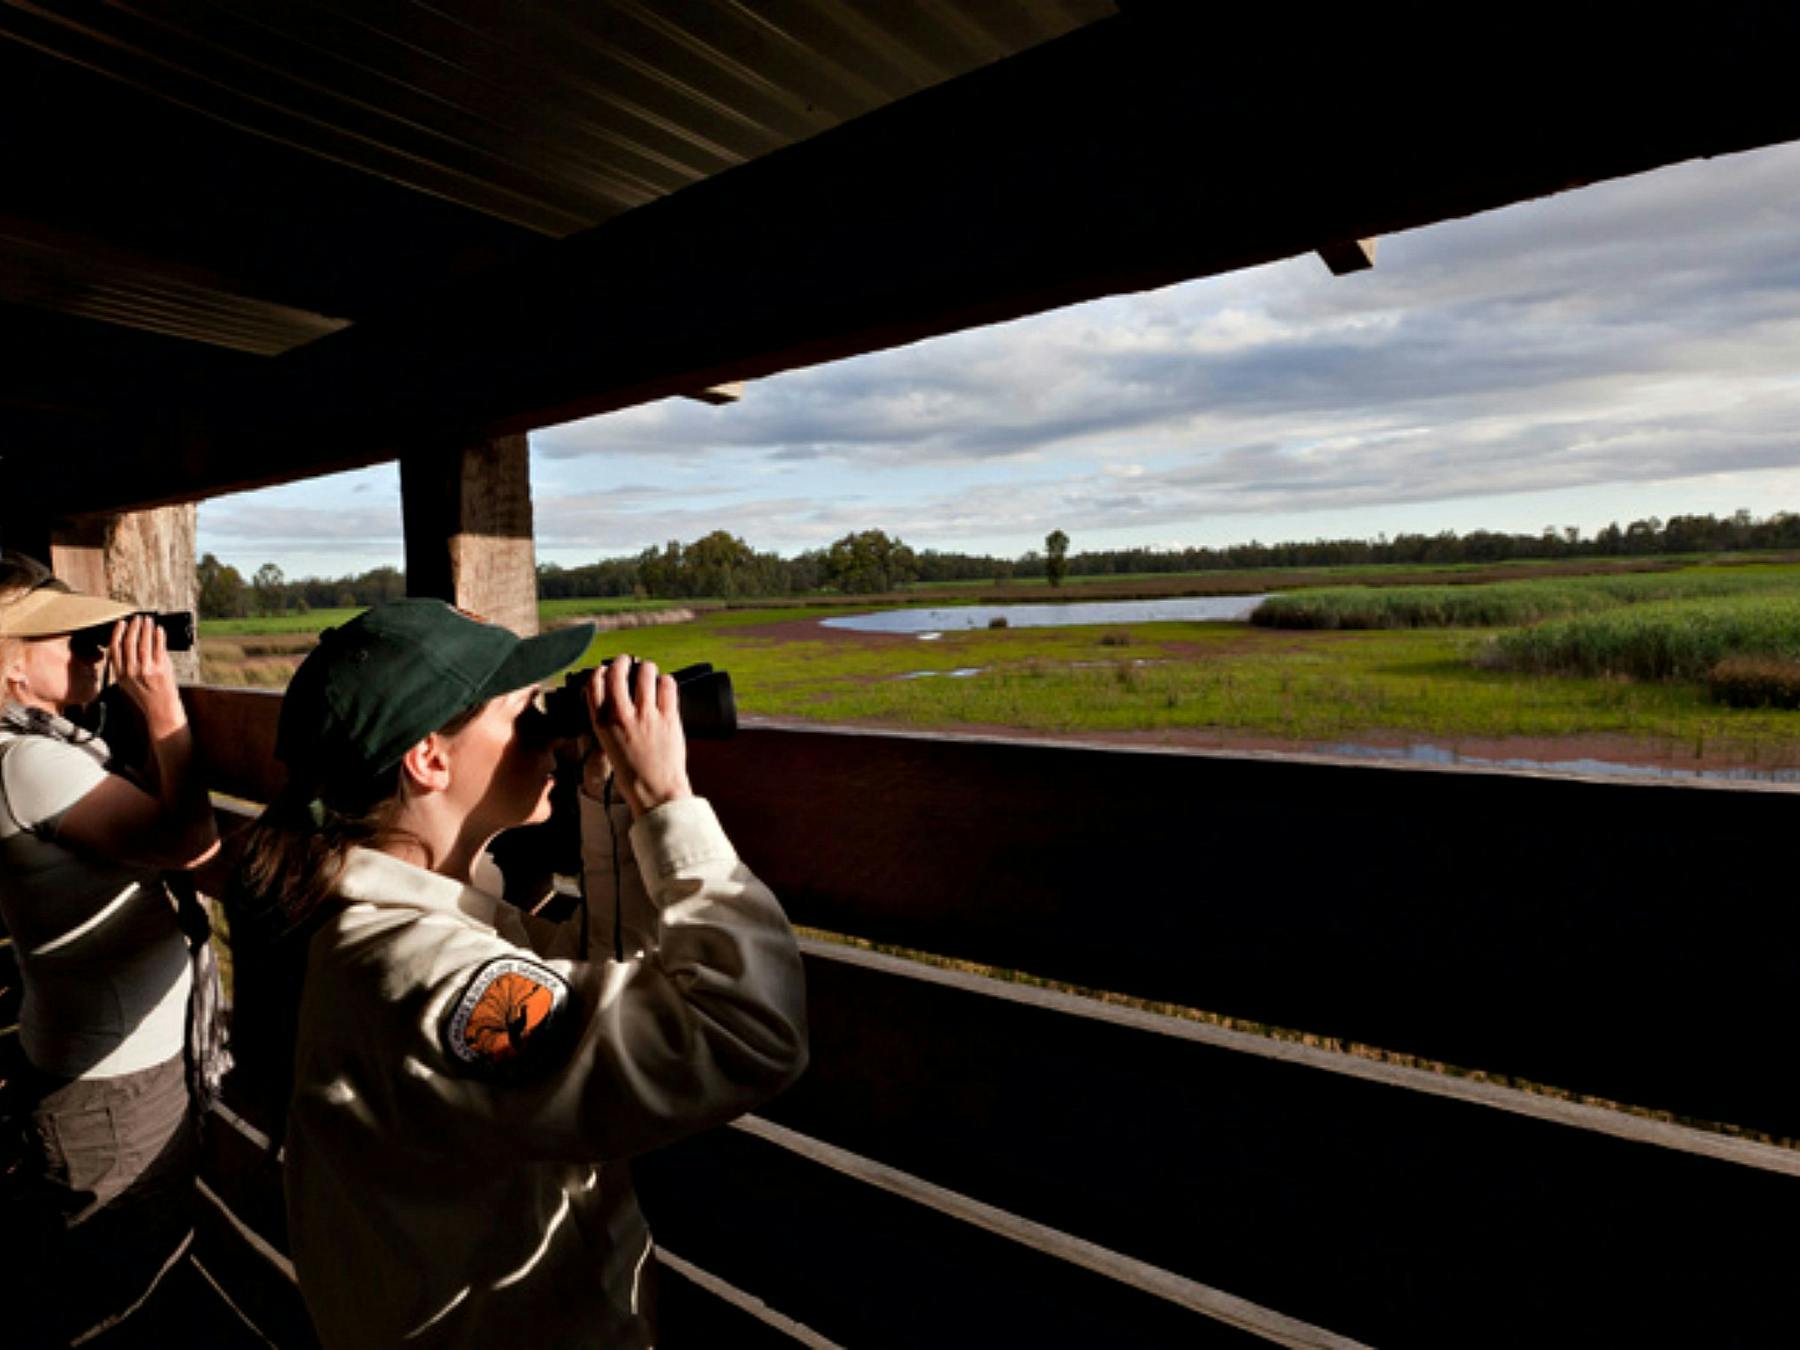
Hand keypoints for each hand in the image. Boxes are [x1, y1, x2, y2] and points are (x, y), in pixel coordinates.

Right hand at [108, 615, 185, 734]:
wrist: (160, 708)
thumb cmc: (145, 694)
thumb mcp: (128, 681)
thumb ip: (126, 664)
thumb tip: (131, 640)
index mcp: (120, 674)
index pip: (115, 648)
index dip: (118, 633)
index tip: (122, 623)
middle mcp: (131, 672)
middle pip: (129, 643)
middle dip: (133, 628)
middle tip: (137, 618)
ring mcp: (146, 670)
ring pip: (144, 644)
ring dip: (146, 629)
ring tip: (148, 620)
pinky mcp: (161, 669)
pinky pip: (159, 648)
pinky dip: (159, 637)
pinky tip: (159, 629)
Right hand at [585, 658, 692, 818]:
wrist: (655, 792)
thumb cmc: (632, 774)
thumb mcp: (608, 745)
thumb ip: (608, 721)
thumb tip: (613, 700)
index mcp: (602, 723)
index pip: (594, 683)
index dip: (600, 672)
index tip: (605, 670)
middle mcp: (622, 715)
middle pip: (617, 672)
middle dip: (622, 661)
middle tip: (628, 661)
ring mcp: (647, 715)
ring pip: (645, 673)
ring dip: (647, 668)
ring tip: (648, 671)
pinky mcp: (669, 717)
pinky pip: (668, 685)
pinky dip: (666, 681)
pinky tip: (664, 685)